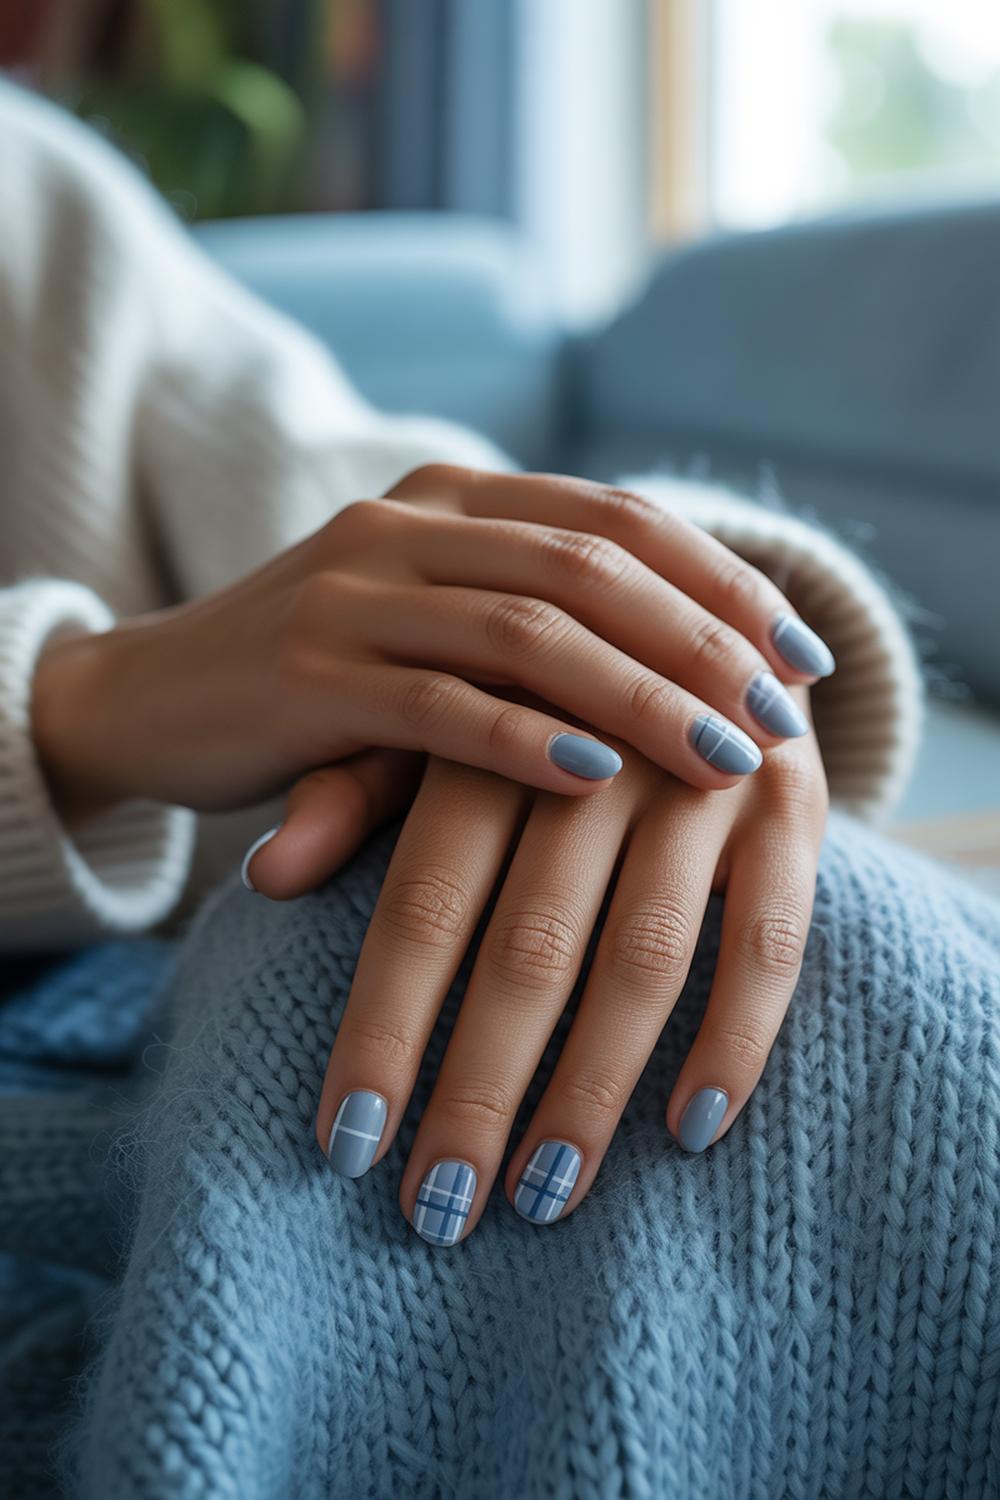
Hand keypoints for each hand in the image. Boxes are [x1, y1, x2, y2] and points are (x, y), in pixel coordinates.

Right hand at [31, 467, 829, 828]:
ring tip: (725, 758)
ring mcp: (352, 596)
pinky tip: (598, 777)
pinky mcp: (309, 679)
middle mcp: (405, 525)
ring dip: (643, 695)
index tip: (803, 655)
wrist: (150, 697)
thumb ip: (533, 623)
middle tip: (784, 715)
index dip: (723, 581)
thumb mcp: (431, 627)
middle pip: (590, 568)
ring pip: (529, 632)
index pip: (618, 518)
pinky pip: (441, 705)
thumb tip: (699, 673)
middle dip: (704, 641)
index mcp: (449, 497)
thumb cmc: (320, 679)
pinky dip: (526, 740)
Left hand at [306, 692, 827, 1244]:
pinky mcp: (794, 807)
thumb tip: (265, 875)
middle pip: (529, 948)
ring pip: (645, 959)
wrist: (697, 617)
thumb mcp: (441, 727)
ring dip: (591, 1090)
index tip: (345, 1143)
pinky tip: (689, 1130)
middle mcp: (600, 754)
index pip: (424, 900)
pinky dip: (734, 1037)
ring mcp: (705, 780)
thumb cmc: (539, 702)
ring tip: (540, 1197)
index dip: (384, 1027)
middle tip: (436, 1208)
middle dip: (478, 1090)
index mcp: (493, 731)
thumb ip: (355, 792)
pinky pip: (771, 940)